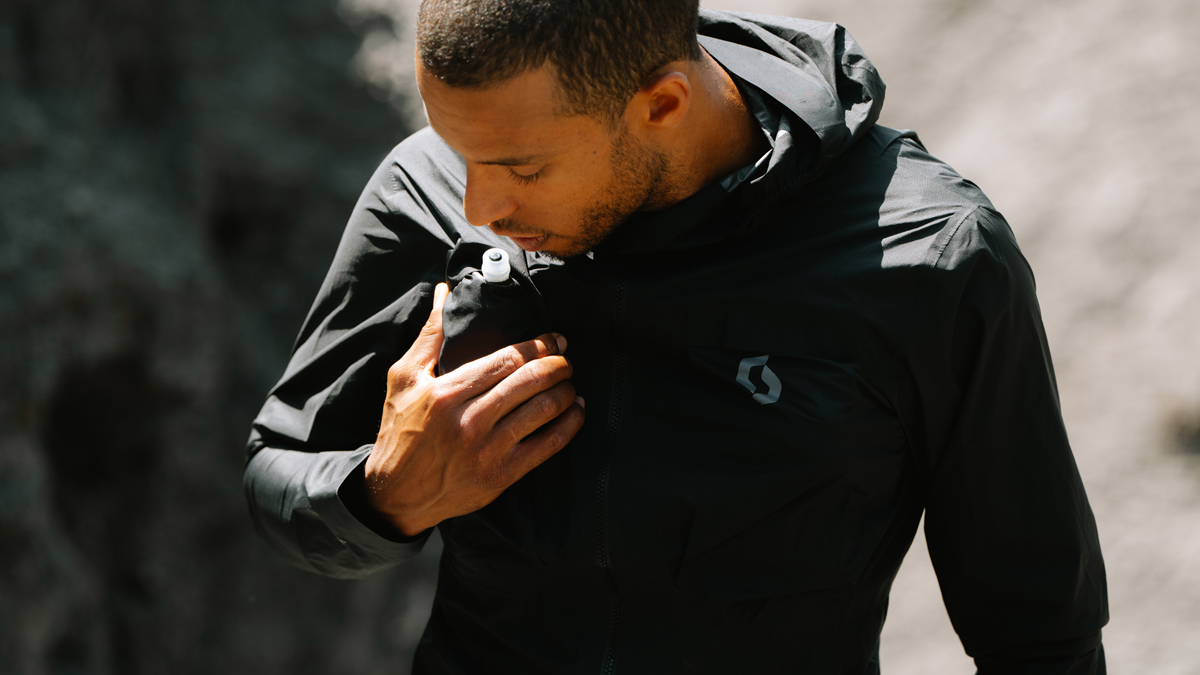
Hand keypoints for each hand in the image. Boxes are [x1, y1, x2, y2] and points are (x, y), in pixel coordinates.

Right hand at [364, 282, 584, 536]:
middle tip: (566, 357)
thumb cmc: (400, 430)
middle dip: (557, 364)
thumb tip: (445, 292)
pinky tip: (576, 411)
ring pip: (543, 410)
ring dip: (566, 391)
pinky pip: (548, 446)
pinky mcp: (501, 476)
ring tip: (570, 382)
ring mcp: (487, 451)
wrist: (396, 493)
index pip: (505, 359)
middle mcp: (469, 421)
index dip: (537, 345)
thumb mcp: (404, 378)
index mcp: (446, 393)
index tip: (553, 338)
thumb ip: (430, 334)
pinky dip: (569, 425)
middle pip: (529, 382)